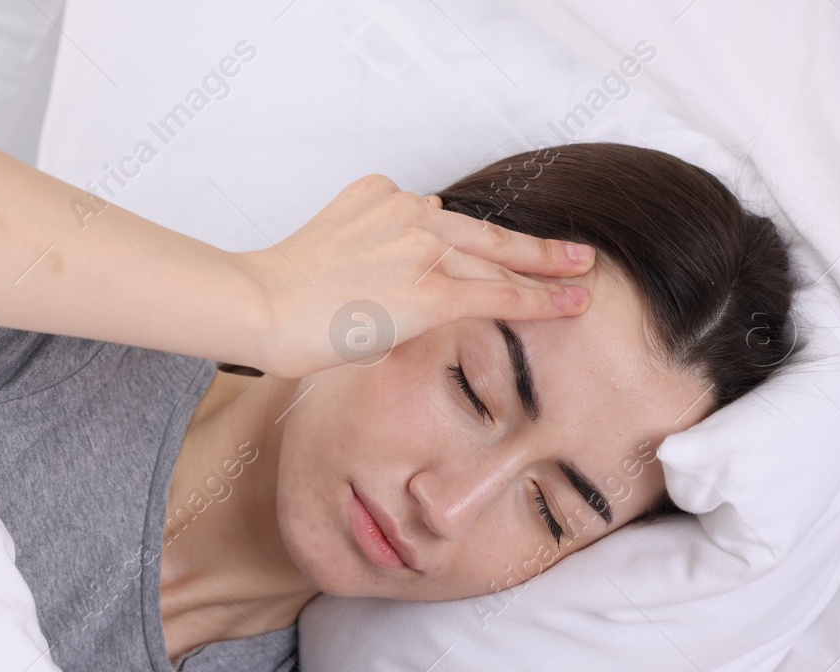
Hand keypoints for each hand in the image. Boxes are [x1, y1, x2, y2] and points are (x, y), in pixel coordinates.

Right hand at [234, 173, 594, 377]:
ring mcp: (420, 248)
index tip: (498, 248)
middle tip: (574, 252)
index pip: (437, 222)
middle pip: (480, 233)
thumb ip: (363, 259)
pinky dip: (537, 301)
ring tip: (580, 281)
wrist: (259, 306)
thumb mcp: (323, 254)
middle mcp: (406, 212)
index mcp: (377, 196)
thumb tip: (384, 298)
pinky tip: (570, 304)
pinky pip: (496, 295)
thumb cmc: (273, 299)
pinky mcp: (429, 291)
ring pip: (494, 264)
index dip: (473, 242)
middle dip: (532, 246)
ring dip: (543, 274)